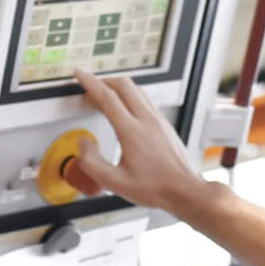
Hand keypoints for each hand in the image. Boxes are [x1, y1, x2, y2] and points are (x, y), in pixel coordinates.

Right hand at [67, 70, 213, 215]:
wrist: (185, 190)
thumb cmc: (156, 188)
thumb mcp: (114, 183)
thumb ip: (92, 162)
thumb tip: (84, 144)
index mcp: (132, 131)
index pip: (107, 97)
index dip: (89, 82)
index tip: (79, 74)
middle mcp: (147, 120)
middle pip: (124, 85)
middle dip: (103, 80)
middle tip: (90, 86)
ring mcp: (159, 120)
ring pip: (137, 90)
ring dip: (118, 88)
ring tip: (105, 96)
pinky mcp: (165, 125)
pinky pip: (145, 100)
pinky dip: (130, 97)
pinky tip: (125, 109)